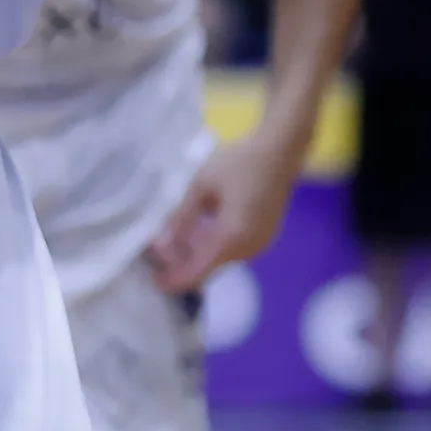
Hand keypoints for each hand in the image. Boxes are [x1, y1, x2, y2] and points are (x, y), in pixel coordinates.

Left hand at [145, 128, 303, 293]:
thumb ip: (180, 218)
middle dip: (181, 264)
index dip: (173, 280)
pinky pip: (233, 249)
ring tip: (170, 238)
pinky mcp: (264, 236)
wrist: (279, 150)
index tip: (152, 281)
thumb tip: (159, 246)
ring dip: (196, 253)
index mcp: (231, 239)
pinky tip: (195, 230)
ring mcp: (259, 244)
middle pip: (208, 268)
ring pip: (220, 259)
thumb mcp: (201, 186)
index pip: (197, 273)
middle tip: (154, 253)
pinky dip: (213, 245)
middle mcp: (248, 249)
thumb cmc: (238, 162)